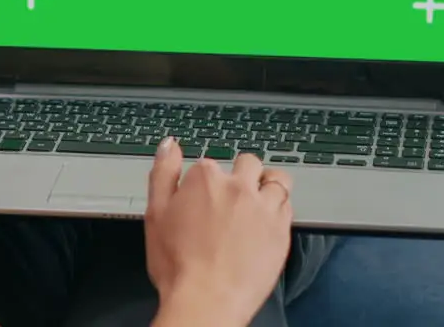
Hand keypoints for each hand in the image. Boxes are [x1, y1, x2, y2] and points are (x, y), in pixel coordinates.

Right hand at [144, 139, 294, 326]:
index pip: (208, 164)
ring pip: (276, 179)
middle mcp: (238, 186)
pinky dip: (278, 207)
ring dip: (267, 184)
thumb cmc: (178, 264)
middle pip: (247, 163)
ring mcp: (263, 207)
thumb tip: (169, 144)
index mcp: (205, 179)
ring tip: (257, 200)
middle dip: (240, 174)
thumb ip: (163, 172)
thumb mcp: (155, 213)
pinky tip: (266, 220)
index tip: (201, 198)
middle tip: (231, 196)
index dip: (204, 181)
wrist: (206, 300)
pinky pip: (288, 204)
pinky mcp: (282, 229)